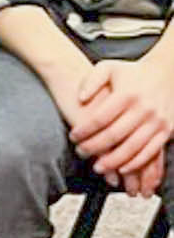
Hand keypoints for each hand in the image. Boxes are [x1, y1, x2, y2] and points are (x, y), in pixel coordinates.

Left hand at [66, 57, 173, 195]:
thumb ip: (91, 81)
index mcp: (126, 95)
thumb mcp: (108, 68)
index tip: (73, 137)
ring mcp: (157, 122)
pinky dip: (136, 163)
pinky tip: (122, 169)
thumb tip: (81, 97)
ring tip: (98, 167)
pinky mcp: (167, 131)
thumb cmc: (132, 72)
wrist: (167, 74)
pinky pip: (151, 152)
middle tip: (81, 153)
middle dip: (95, 148)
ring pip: (133, 148)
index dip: (84, 130)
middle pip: (114, 135)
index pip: (99, 118)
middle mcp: (143, 109)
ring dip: (114, 161)